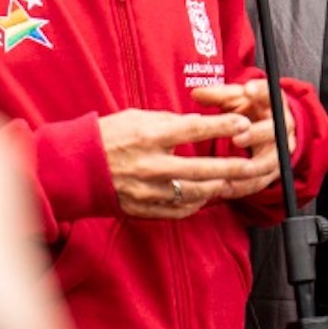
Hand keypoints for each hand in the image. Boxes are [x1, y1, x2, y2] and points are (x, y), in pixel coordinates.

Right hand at [98, 108, 269, 218]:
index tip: (244, 122)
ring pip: (193, 193)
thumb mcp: (137, 118)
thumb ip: (169, 123)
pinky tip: (204, 195)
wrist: (76, 167)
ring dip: (216, 187)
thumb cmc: (108, 136)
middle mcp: (150, 165)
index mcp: (149, 137)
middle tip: (251, 164)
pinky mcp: (143, 208)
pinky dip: (195, 203)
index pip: (193, 129)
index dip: (222, 126)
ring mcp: (147, 190)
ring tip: (230, 180)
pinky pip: (178, 210)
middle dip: (230, 167)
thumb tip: (198, 124)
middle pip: (200, 169)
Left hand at [188, 81, 286, 201]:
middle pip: (276, 130)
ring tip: (231, 171)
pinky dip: (243, 186)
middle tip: (237, 139)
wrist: (266, 129)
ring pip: (271, 161)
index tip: (248, 90)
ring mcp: (280, 150)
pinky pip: (261, 182)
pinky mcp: (273, 170)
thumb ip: (218, 95)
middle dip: (257, 134)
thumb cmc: (248, 110)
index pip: (272, 94)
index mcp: (273, 103)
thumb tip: (196, 94)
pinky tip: (225, 189)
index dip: (261, 92)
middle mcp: (282, 126)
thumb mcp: (235, 98)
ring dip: (252, 167)